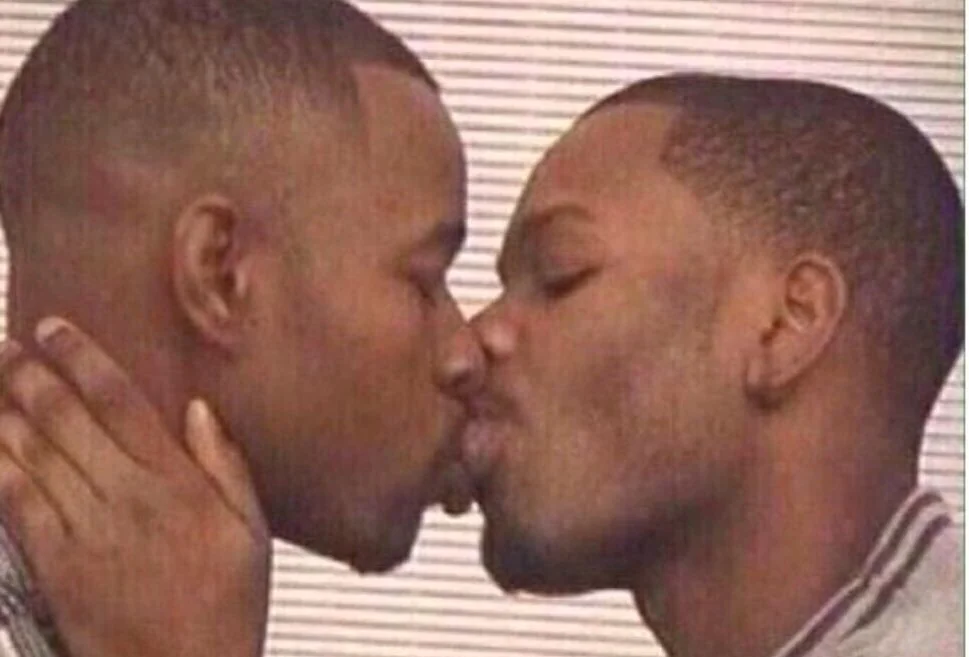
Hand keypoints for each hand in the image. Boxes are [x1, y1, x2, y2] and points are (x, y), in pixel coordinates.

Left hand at [0, 317, 269, 656]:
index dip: (82, 360)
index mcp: (176, 483)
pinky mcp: (54, 565)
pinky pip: (15, 505)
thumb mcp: (252, 531)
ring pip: (34, 455)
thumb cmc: (226, 602)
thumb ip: (226, 465)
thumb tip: (198, 409)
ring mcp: (85, 531)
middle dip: (29, 376)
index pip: (120, 403)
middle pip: (66, 420)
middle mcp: (126, 497)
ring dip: (5, 412)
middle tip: (5, 345)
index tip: (54, 329)